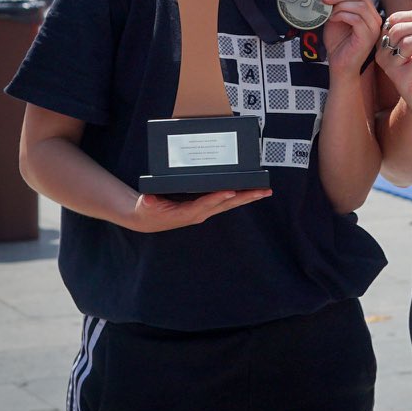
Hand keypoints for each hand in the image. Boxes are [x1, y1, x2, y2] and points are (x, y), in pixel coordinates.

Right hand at [132, 187, 271, 231]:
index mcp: (187, 212)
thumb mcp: (146, 204)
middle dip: (245, 197)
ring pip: (230, 203)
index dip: (218, 198)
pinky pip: (226, 202)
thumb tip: (149, 197)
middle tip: (263, 191)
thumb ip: (148, 201)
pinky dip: (240, 196)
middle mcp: (200, 213)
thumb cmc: (148, 209)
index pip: (205, 204)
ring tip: (265, 190)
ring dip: (248, 197)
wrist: (149, 219)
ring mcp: (206, 211)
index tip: (231, 192)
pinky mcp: (207, 208)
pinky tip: (252, 191)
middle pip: (226, 204)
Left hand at [321, 0, 382, 73]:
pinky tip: (333, 19)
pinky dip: (342, 15)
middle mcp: (374, 18)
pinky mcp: (368, 37)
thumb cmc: (338, 44)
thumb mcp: (334, 19)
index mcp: (368, 12)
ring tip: (327, 11)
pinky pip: (357, 18)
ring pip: (359, 5)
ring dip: (340, 4)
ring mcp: (373, 28)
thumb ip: (334, 5)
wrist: (340, 66)